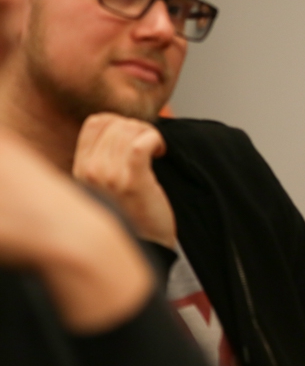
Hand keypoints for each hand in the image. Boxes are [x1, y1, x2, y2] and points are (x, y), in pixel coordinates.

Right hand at [73, 113, 175, 248]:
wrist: (148, 242)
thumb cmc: (134, 211)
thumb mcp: (107, 182)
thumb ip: (105, 156)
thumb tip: (121, 124)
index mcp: (81, 170)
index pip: (95, 123)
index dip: (120, 122)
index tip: (134, 137)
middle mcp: (91, 172)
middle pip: (115, 123)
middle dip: (138, 127)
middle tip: (150, 145)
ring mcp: (110, 178)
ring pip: (129, 129)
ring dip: (150, 134)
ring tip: (156, 150)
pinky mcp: (133, 182)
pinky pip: (142, 144)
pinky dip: (156, 140)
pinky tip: (161, 152)